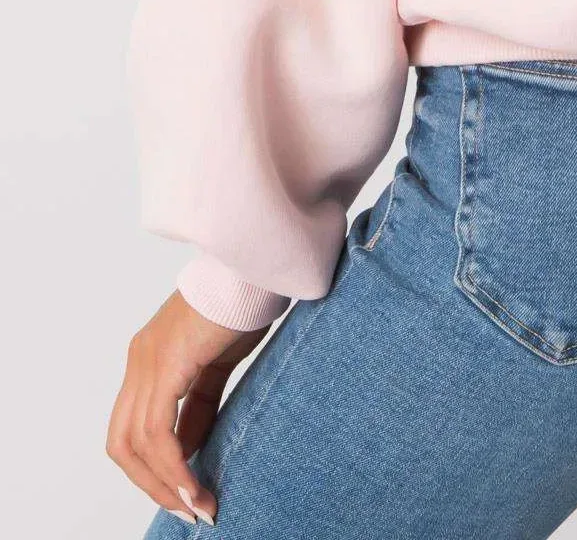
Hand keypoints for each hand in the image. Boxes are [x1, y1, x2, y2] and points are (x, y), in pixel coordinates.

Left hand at [106, 290, 271, 524]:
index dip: (154, 468)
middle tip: (189, 510)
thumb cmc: (247, 301)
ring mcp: (147, 360)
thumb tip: (190, 448)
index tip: (187, 494)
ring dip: (163, 485)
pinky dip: (174, 468)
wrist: (259, 261)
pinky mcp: (166, 363)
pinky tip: (197, 486)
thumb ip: (200, 402)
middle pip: (122, 443)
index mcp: (150, 357)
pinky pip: (158, 433)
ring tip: (198, 506)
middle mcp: (139, 359)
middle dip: (153, 484)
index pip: (134, 429)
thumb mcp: (219, 362)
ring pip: (134, 444)